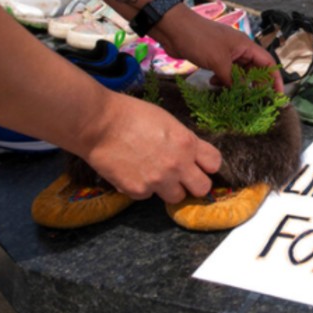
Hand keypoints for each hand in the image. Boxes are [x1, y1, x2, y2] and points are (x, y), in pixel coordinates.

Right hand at [78, 92, 221, 202]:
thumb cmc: (131, 115)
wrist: (98, 123)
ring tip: (154, 174)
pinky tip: (132, 172)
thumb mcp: (168, 122)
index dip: (207, 165)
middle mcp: (177, 165)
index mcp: (187, 143)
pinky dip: (142, 188)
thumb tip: (191, 155)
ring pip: (177, 197)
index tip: (199, 165)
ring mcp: (158, 180)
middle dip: (193, 183)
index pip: (214, 164)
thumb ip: (184, 141)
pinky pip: (148, 196)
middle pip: (202, 188)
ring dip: (168, 189)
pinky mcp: (138, 191)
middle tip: (181, 177)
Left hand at [151, 7, 283, 92]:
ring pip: (238, 73)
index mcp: (245, 45)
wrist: (173, 28)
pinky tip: (214, 84)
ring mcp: (225, 53)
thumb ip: (232, 79)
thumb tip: (241, 93)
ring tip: (233, 95)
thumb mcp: (219, 61)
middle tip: (256, 101)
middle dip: (255, 84)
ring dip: (236, 84)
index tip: (278, 95)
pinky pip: (224, 72)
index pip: (268, 63)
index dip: (275, 79)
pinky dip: (222, 80)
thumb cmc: (199, 39)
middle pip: (254, 69)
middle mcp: (239, 49)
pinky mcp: (213, 58)